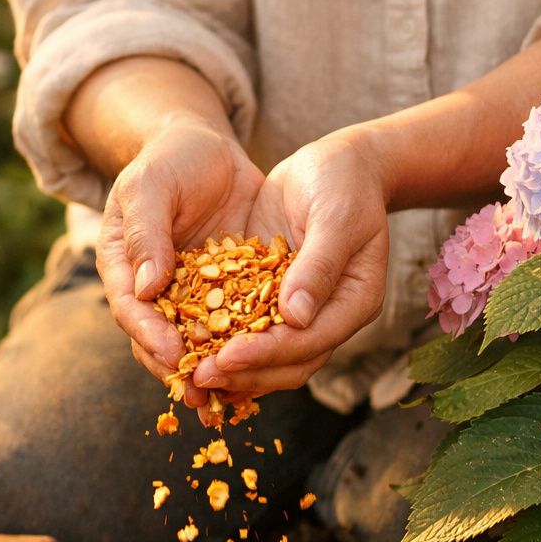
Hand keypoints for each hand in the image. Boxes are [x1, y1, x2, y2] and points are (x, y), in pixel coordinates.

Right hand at [96, 115, 264, 407]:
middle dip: (181, 369)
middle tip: (203, 397)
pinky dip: (244, 349)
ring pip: (196, 342)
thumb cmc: (170, 160)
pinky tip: (267, 369)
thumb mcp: (152, 186)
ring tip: (233, 398)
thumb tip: (145, 289)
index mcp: (123, 267)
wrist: (207, 148)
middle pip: (159, 339)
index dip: (150, 336)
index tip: (174, 355)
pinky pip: (233, 327)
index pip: (131, 310)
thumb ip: (147, 233)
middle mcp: (152, 290)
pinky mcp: (225, 293)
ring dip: (213, 371)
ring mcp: (189, 295)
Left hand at [191, 128, 390, 397]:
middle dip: (244, 372)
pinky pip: (246, 327)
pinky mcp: (272, 296)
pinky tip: (185, 345)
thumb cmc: (344, 182)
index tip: (226, 358)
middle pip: (288, 363)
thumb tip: (295, 318)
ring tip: (188, 374)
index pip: (309, 343)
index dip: (268, 354)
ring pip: (266, 355)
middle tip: (198, 377)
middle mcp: (328, 315)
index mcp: (355, 302)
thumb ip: (318, 265)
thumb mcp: (336, 216)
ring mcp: (300, 309)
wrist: (337, 163)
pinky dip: (221, 340)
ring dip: (230, 368)